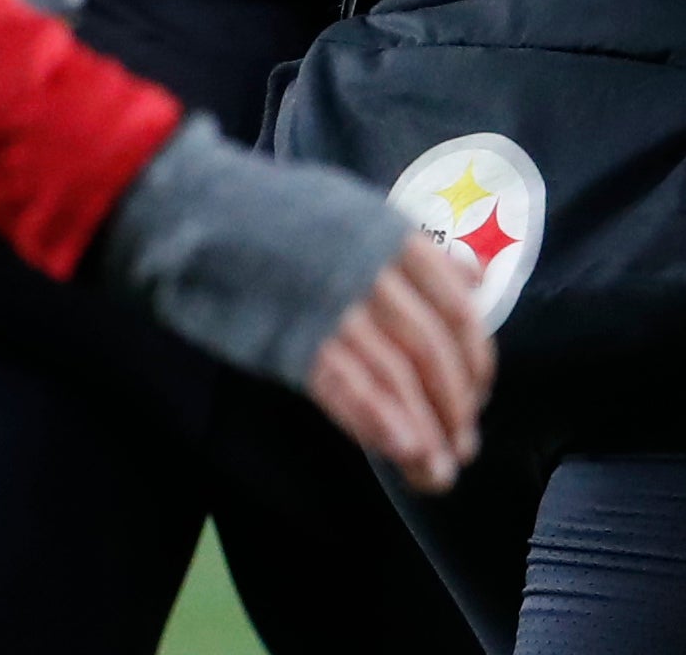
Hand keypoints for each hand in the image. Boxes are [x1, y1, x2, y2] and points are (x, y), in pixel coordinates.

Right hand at [302, 235, 492, 493]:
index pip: (456, 308)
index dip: (475, 358)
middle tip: (464, 447)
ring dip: (422, 428)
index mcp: (396, 242)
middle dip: (453, 404)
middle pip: (430, 348)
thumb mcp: (364, 215)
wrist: (204, 214)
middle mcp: (371, 275)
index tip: (481, 396)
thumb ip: (421, 253)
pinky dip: (376, 420)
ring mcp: (331, 308)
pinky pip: (343, 385)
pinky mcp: (289, 339)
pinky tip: (401, 450)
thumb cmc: (287, 217)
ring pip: (393, 374)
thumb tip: (476, 281)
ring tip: (438, 470)